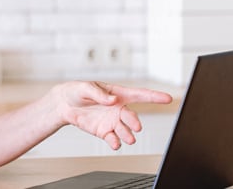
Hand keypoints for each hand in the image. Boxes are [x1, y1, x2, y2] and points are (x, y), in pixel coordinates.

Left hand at [52, 81, 171, 149]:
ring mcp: (112, 121)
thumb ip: (99, 94)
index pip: (139, 95)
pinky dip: (115, 142)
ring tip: (129, 139)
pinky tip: (115, 144)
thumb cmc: (77, 91)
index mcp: (118, 94)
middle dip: (134, 121)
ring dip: (127, 135)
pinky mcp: (104, 131)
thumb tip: (112, 99)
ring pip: (124, 130)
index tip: (168, 98)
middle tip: (136, 127)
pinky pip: (113, 138)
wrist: (64, 104)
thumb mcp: (86, 88)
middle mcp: (118, 109)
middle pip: (131, 116)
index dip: (154, 96)